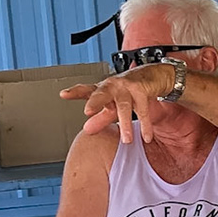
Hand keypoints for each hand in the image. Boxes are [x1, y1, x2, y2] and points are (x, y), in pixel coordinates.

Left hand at [60, 64, 177, 143]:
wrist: (153, 76)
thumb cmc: (128, 91)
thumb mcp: (113, 106)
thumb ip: (100, 118)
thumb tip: (87, 130)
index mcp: (102, 89)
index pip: (86, 90)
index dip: (75, 92)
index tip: (64, 94)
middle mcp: (113, 86)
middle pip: (102, 93)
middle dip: (95, 102)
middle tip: (88, 111)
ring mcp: (127, 87)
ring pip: (124, 106)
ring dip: (126, 123)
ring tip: (127, 140)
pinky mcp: (142, 90)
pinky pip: (143, 110)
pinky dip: (145, 125)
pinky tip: (146, 137)